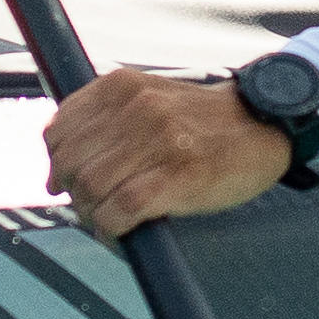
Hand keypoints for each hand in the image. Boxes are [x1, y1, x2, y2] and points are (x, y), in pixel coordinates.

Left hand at [42, 68, 297, 238]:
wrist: (263, 124)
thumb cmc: (203, 120)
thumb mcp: (150, 97)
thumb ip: (108, 117)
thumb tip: (60, 158)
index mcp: (122, 86)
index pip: (60, 128)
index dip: (56, 160)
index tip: (64, 179)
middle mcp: (136, 108)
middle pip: (71, 162)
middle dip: (72, 192)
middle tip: (89, 205)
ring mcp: (158, 141)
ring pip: (92, 187)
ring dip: (91, 213)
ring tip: (105, 219)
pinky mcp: (178, 176)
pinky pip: (121, 210)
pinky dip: (110, 228)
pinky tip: (118, 232)